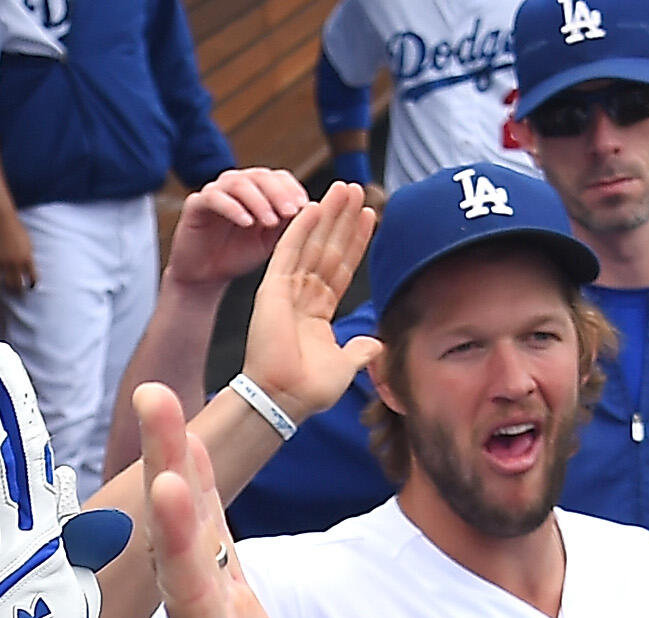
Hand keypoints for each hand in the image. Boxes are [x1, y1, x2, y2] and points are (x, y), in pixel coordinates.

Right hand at [0, 206, 38, 295]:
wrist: (2, 220)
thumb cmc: (17, 229)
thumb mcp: (28, 243)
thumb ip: (29, 256)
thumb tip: (30, 270)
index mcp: (28, 258)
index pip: (33, 278)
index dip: (32, 285)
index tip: (31, 288)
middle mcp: (17, 263)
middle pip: (20, 284)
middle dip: (20, 291)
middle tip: (20, 295)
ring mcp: (4, 263)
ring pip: (8, 284)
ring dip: (9, 290)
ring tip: (10, 292)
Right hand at [168, 168, 311, 287]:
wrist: (205, 275)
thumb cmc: (239, 256)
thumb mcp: (271, 241)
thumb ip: (288, 224)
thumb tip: (315, 211)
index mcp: (257, 190)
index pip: (279, 178)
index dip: (293, 189)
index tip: (306, 207)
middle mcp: (237, 185)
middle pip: (261, 176)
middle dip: (279, 193)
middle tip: (291, 212)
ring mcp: (216, 191)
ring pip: (239, 183)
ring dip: (259, 201)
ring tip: (270, 221)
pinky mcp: (196, 203)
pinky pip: (214, 198)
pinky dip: (233, 208)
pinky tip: (246, 222)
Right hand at [239, 182, 383, 424]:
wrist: (282, 399)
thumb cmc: (308, 390)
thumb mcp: (344, 367)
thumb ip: (359, 352)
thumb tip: (376, 345)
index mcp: (318, 313)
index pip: (341, 268)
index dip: (356, 242)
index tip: (370, 216)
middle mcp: (302, 297)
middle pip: (328, 249)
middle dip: (343, 219)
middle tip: (356, 189)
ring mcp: (286, 290)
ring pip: (311, 244)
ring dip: (328, 215)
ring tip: (344, 187)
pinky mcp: (272, 288)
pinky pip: (288, 251)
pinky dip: (301, 228)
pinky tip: (315, 206)